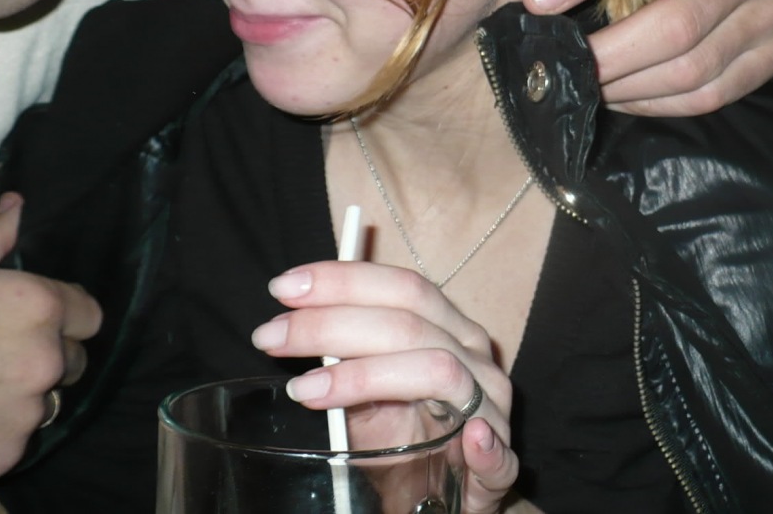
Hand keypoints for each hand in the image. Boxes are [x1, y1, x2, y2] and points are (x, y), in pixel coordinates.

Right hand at [0, 195, 101, 486]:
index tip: (31, 321)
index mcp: (38, 306)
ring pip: (47, 401)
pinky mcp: (5, 454)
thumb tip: (17, 207)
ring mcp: (27, 412)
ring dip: (23, 395)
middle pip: (72, 359)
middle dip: (44, 354)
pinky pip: (16, 440)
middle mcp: (45, 359)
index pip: (88, 315)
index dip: (63, 316)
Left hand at [255, 262, 519, 513]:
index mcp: (448, 329)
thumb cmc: (400, 436)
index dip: (343, 281)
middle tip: (272, 337)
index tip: (284, 288)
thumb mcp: (365, 392)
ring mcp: (491, 408)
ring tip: (306, 391)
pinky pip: (498, 454)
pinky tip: (468, 438)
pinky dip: (484, 443)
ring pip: (439, 370)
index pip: (402, 287)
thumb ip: (344, 357)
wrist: (436, 499)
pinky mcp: (500, 465)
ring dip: (365, 376)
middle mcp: (474, 358)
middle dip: (331, 323)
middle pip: (410, 322)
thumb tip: (288, 328)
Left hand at [522, 0, 772, 116]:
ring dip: (621, 80)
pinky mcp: (767, 56)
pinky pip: (707, 96)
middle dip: (603, 47)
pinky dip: (652, 102)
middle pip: (675, 21)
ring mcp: (765, 13)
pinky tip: (615, 89)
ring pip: (689, 68)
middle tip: (551, 56)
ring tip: (576, 74)